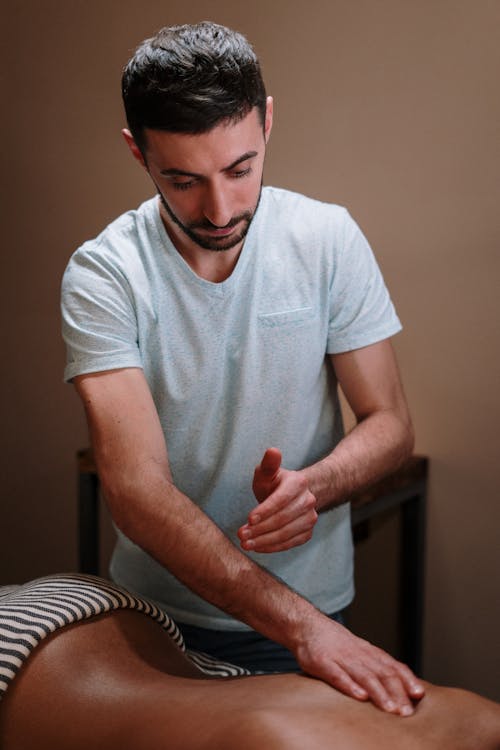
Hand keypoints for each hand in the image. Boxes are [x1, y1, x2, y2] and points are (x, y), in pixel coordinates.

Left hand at [237, 447, 317, 552]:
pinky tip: (258, 547)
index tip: (249, 519)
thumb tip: (272, 451)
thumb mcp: (267, 472)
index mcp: (298, 483)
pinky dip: (273, 547)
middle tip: (241, 534)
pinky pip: (290, 543)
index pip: (281, 499)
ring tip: (246, 544)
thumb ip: (268, 464)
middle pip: (282, 519)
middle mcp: (308, 501)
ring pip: (286, 533)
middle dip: (260, 528)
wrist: (291, 496)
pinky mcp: (307, 533)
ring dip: (264, 541)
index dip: (265, 510)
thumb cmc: (274, 483)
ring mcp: (310, 518)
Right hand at [295, 613, 424, 715]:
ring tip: (390, 708)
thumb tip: (398, 686)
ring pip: (364, 676)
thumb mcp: (358, 650)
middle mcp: (358, 654)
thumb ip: (375, 666)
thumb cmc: (334, 643)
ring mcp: (341, 658)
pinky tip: (360, 697)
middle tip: (407, 711)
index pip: (392, 665)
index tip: (419, 694)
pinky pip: (338, 675)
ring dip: (379, 693)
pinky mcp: (323, 663)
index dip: (406, 679)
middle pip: (382, 673)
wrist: (306, 625)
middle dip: (397, 692)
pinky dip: (350, 686)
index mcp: (368, 652)